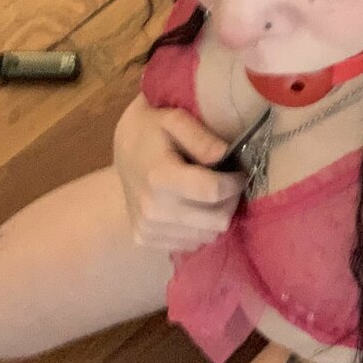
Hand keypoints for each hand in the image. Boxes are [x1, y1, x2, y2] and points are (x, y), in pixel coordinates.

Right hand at [113, 92, 247, 251]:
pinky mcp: (144, 239)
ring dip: (216, 216)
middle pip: (215, 220)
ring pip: (207, 236)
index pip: (213, 191)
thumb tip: (225, 154)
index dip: (235, 183)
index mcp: (159, 177)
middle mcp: (152, 209)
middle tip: (228, 183)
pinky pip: (190, 244)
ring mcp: (147, 228)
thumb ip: (201, 136)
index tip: (240, 172)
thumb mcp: (174, 118)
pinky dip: (199, 227)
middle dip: (230, 201)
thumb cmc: (151, 128)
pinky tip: (193, 206)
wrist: (122, 150)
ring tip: (209, 193)